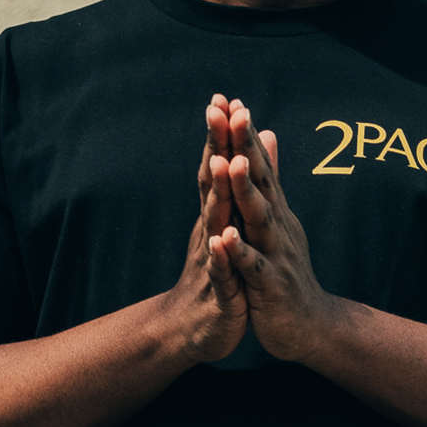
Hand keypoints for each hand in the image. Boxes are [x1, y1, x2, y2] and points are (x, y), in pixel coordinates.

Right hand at [163, 93, 249, 362]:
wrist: (192, 330)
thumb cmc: (214, 278)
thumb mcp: (226, 231)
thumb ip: (231, 193)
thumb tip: (234, 154)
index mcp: (216, 217)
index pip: (217, 168)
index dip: (221, 134)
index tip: (225, 97)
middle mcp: (210, 230)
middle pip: (212, 183)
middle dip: (216, 147)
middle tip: (217, 111)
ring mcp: (212, 258)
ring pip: (215, 220)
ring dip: (218, 192)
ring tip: (223, 163)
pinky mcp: (220, 290)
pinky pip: (220, 270)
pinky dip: (221, 255)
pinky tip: (223, 241)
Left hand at [206, 99, 339, 362]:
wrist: (309, 325)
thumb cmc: (286, 272)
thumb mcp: (278, 220)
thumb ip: (270, 178)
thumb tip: (267, 136)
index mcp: (274, 211)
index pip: (257, 165)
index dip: (243, 133)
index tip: (229, 100)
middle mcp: (277, 225)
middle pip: (259, 181)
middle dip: (244, 147)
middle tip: (232, 113)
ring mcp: (275, 254)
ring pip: (258, 218)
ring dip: (245, 191)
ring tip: (230, 162)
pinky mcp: (269, 285)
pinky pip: (253, 267)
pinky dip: (239, 252)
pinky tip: (226, 237)